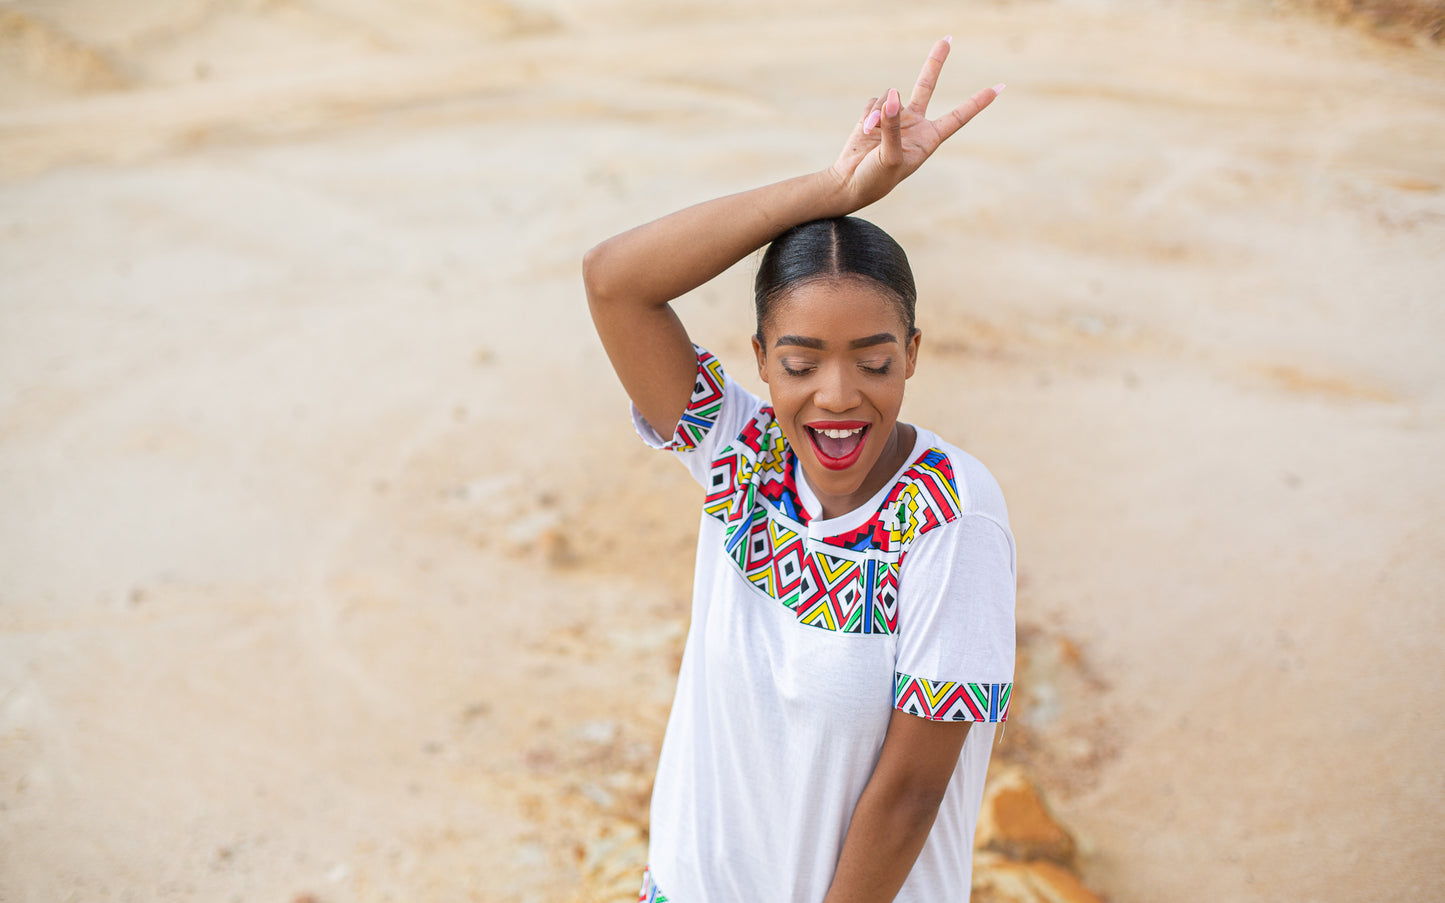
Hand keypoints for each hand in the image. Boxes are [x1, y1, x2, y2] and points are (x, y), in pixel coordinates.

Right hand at [828, 37, 1002, 210]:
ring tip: (871, 133)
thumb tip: (894, 94)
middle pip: (927, 86)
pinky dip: (868, 115)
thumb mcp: (890, 157)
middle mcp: (914, 124)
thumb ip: (893, 126)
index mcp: (928, 139)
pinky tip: (864, 132)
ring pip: (890, 96)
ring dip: (879, 113)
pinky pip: (873, 103)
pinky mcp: (875, 115)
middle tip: (947, 38)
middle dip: (935, 62)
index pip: (958, 117)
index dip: (977, 102)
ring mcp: (894, 118)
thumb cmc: (876, 179)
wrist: (850, 184)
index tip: (998, 88)